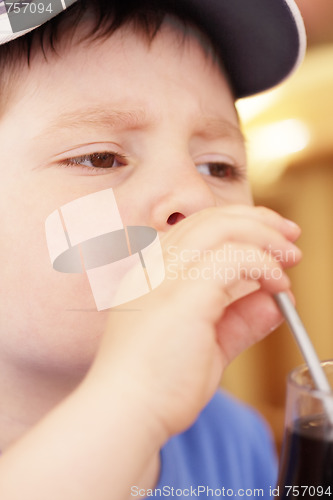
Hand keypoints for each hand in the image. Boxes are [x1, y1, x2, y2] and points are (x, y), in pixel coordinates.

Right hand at [91, 205, 300, 440]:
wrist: (125, 412)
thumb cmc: (158, 384)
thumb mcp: (208, 345)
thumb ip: (239, 320)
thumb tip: (274, 303)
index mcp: (152, 274)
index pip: (195, 229)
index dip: (236, 225)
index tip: (269, 239)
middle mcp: (155, 266)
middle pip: (209, 219)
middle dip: (256, 220)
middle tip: (290, 234)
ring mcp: (165, 276)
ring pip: (220, 228)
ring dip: (263, 236)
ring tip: (290, 254)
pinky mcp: (182, 293)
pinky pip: (233, 258)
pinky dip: (263, 264)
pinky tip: (278, 284)